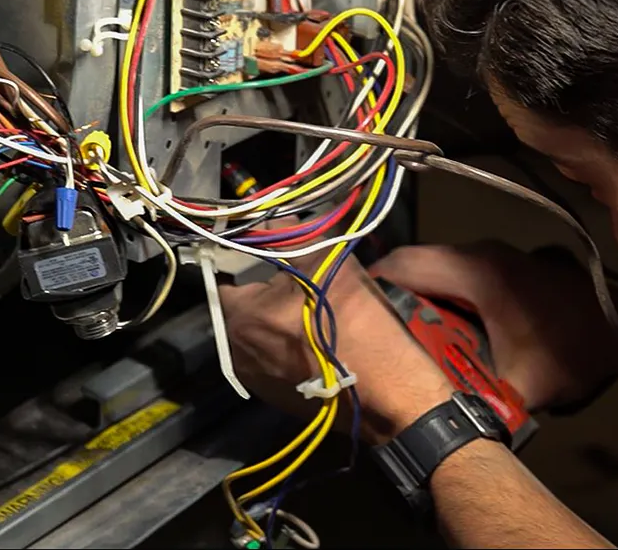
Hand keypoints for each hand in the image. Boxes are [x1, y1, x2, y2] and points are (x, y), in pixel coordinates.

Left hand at [220, 248, 452, 444]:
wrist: (388, 391)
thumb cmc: (356, 323)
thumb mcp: (327, 262)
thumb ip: (292, 235)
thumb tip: (274, 218)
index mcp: (240, 318)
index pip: (229, 276)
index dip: (254, 261)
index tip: (279, 257)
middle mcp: (237, 352)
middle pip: (246, 308)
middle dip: (270, 294)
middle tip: (306, 287)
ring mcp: (256, 381)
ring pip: (261, 335)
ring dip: (280, 322)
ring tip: (316, 318)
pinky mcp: (277, 399)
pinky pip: (275, 361)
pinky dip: (290, 349)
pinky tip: (319, 345)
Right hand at [370, 242, 617, 409]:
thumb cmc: (574, 351)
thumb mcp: (521, 386)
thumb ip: (475, 399)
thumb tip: (434, 416)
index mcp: (474, 272)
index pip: (402, 263)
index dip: (369, 284)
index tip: (349, 312)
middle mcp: (479, 252)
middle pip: (414, 260)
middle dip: (388, 292)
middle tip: (371, 329)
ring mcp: (495, 252)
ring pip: (436, 263)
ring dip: (416, 292)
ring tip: (401, 330)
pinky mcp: (506, 260)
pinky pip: (456, 268)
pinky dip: (440, 289)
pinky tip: (442, 322)